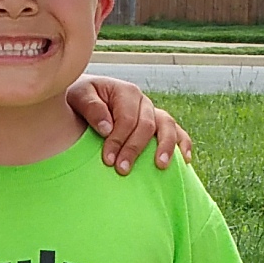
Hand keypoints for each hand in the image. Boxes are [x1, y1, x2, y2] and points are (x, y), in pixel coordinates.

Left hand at [68, 76, 187, 170]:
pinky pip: (177, 132)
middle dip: (134, 149)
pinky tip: (184, 160)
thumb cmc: (79, 99)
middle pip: (146, 125)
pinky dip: (182, 144)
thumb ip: (91, 108)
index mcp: (125, 91)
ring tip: (160, 166)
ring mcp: (153, 112)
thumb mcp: (79, 97)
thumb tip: (107, 128)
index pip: (126, 118)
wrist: (85, 100)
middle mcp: (143, 101)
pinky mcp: (159, 124)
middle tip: (122, 170)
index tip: (107, 160)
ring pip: (167, 126)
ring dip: (165, 147)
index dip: (118, 140)